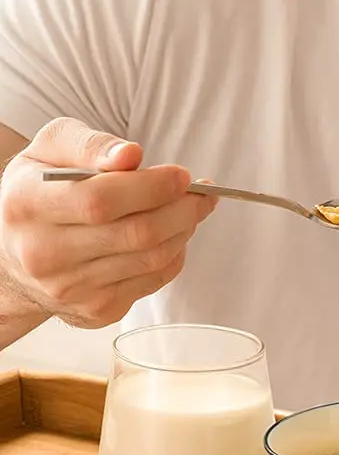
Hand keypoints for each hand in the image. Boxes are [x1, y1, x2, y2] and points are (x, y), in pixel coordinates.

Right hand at [0, 118, 217, 328]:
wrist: (12, 255)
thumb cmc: (39, 192)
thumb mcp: (49, 150)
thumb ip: (90, 144)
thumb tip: (130, 155)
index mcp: (28, 206)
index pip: (100, 201)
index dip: (152, 187)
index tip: (182, 175)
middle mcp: (43, 253)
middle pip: (136, 233)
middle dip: (184, 208)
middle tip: (203, 192)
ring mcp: (69, 288)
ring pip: (151, 258)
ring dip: (184, 229)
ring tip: (191, 208)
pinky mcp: (95, 309)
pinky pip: (153, 279)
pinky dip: (173, 254)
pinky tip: (169, 235)